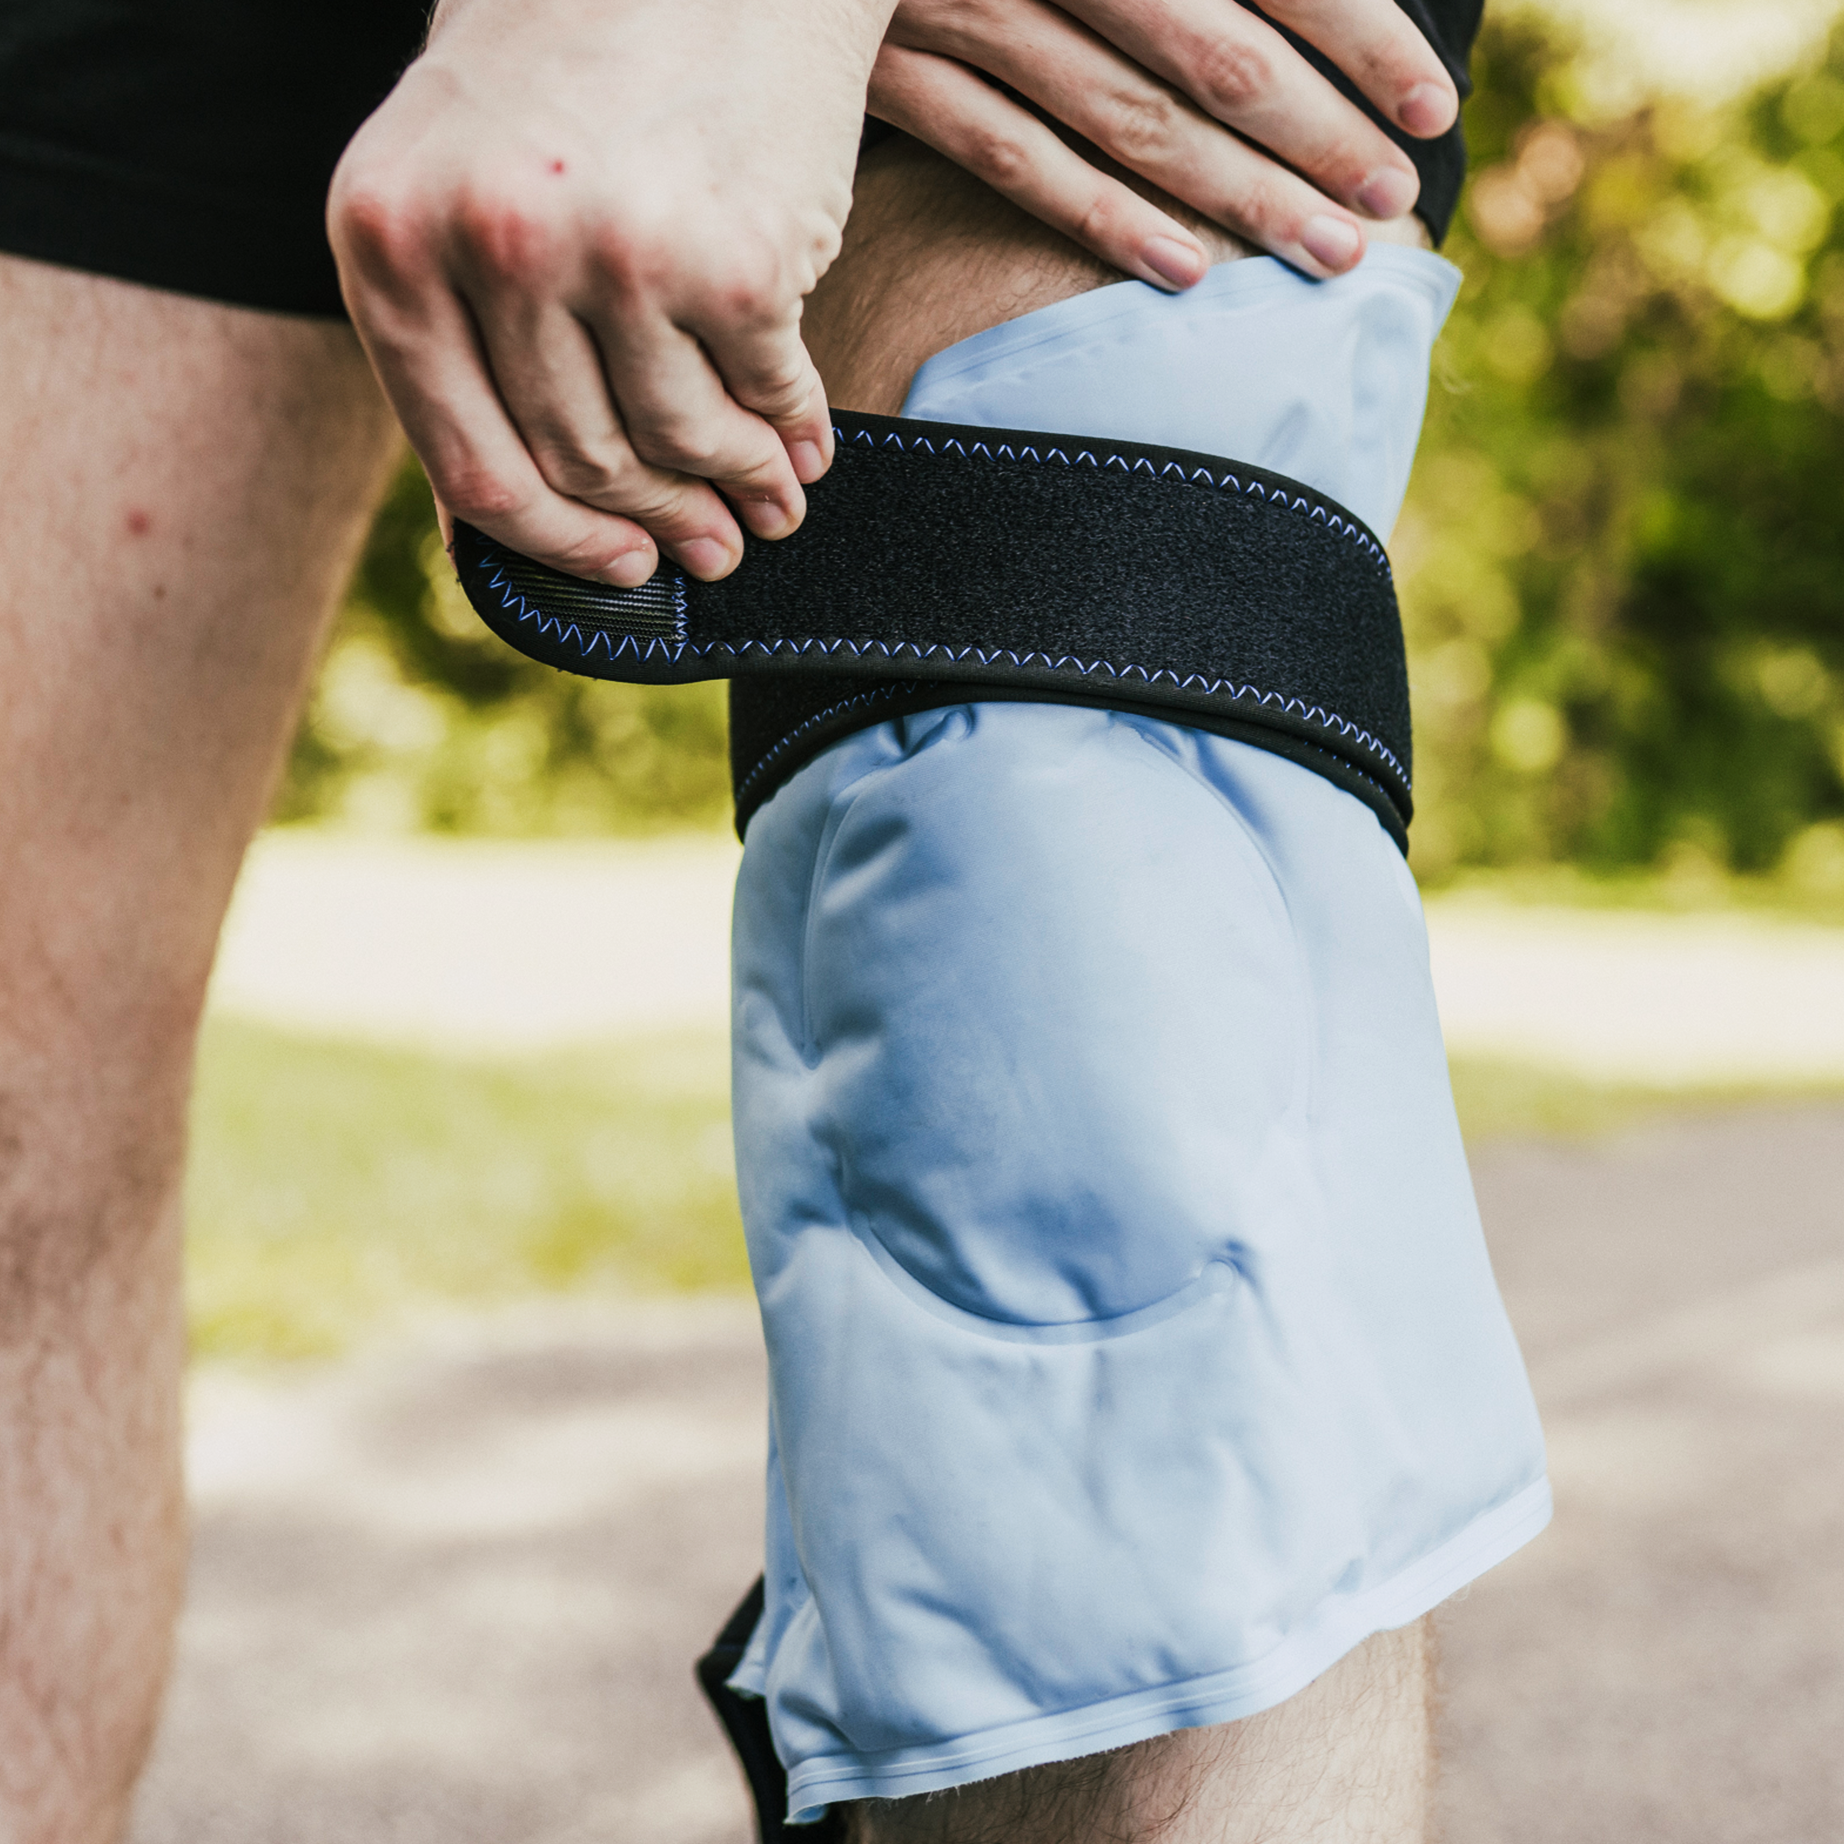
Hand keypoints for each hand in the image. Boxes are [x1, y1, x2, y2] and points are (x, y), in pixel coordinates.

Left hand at [328, 0, 895, 585]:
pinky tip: (808, 453)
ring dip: (734, 493)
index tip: (616, 570)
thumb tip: (504, 503)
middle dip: (657, 524)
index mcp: (389, 233)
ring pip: (680, 443)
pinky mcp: (734, 261)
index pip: (467, 459)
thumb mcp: (459, 162)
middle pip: (583, 460)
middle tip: (706, 554)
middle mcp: (491, 247)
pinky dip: (793, 438)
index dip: (552, 542)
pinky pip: (767, 395)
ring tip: (768, 510)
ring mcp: (615, 256)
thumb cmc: (581, 47)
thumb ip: (462, 315)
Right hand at [869, 0, 1457, 285]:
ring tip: (1324, 251)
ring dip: (1235, 192)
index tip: (1433, 104)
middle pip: (1209, 45)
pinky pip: (1010, 159)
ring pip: (1124, 114)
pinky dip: (1101, 217)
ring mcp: (960, 7)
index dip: (1359, 31)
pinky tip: (1184, 270)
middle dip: (1315, 130)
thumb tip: (1282, 21)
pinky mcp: (892, 77)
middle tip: (1389, 202)